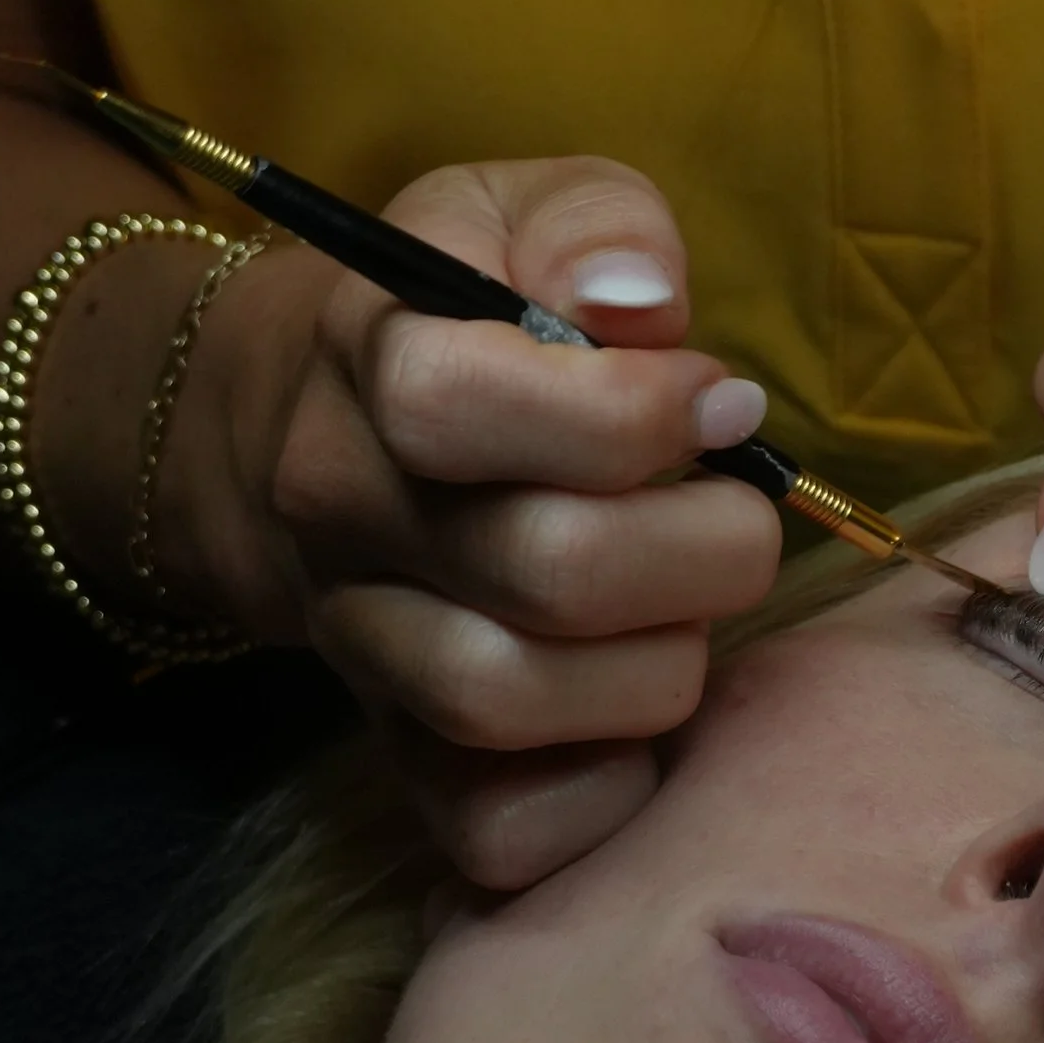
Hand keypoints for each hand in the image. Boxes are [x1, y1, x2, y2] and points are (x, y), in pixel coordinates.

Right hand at [153, 157, 782, 885]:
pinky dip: (600, 794)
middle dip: (699, 549)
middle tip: (735, 519)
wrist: (308, 433)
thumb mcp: (517, 212)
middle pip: (538, 571)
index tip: (719, 399)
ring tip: (684, 610)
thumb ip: (595, 229)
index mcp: (372, 363)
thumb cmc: (464, 312)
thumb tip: (642, 306)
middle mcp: (345, 513)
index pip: (460, 404)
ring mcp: (361, 648)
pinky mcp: (397, 759)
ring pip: (513, 703)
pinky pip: (496, 831)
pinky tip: (634, 717)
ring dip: (660, 666)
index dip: (630, 415)